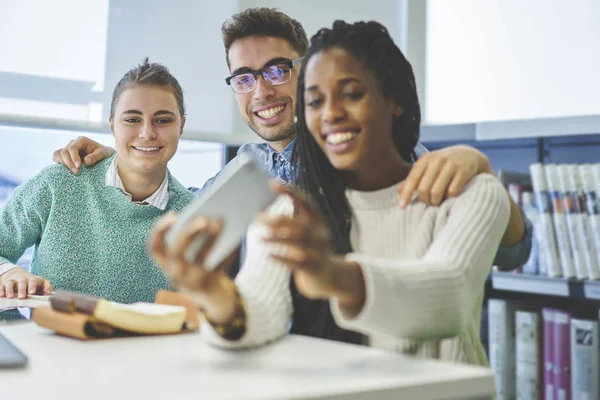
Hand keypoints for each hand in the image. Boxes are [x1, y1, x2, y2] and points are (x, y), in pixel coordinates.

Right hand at [0, 268, 52, 298]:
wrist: (17, 275)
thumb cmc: (32, 282)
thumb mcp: (41, 283)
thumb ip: (47, 287)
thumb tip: (49, 294)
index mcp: (32, 279)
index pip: (32, 281)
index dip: (32, 286)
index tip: (32, 293)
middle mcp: (22, 279)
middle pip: (22, 282)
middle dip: (21, 289)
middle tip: (22, 297)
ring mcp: (12, 281)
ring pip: (10, 283)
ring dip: (10, 290)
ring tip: (10, 297)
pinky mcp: (4, 284)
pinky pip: (1, 286)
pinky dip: (1, 291)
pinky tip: (1, 296)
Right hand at [52, 136, 115, 174]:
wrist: (104, 156)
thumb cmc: (105, 153)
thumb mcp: (104, 154)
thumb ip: (96, 156)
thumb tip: (86, 161)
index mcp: (81, 140)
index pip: (72, 148)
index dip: (73, 157)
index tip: (78, 166)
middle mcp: (73, 143)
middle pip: (64, 152)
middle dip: (69, 163)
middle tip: (77, 172)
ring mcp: (68, 149)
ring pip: (58, 154)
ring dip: (63, 164)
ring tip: (73, 172)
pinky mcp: (66, 156)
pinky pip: (57, 158)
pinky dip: (60, 164)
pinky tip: (68, 170)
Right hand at [149, 212, 238, 322]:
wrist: (210, 298)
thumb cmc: (198, 267)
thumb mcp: (189, 257)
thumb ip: (192, 238)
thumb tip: (209, 218)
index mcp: (166, 264)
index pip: (155, 248)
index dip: (160, 231)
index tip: (173, 214)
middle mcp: (175, 274)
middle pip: (177, 252)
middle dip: (190, 232)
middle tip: (204, 218)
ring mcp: (192, 281)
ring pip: (201, 258)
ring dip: (211, 238)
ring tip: (220, 221)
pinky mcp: (211, 284)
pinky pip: (219, 265)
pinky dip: (228, 250)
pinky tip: (236, 237)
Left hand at [262, 186, 364, 309]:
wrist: (328, 276)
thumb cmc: (311, 249)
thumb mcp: (308, 231)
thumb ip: (292, 217)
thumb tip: (268, 197)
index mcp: (319, 220)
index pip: (306, 201)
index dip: (290, 191)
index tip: (272, 183)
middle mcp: (321, 233)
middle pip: (299, 223)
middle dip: (277, 220)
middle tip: (257, 218)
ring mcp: (319, 251)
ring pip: (297, 241)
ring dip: (276, 238)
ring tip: (259, 237)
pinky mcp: (314, 268)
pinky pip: (296, 262)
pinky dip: (281, 258)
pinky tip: (267, 255)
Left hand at [398, 145, 492, 207]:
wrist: (469, 154)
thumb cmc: (443, 164)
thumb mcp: (428, 167)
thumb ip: (414, 178)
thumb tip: (399, 191)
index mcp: (425, 159)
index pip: (412, 179)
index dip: (406, 194)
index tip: (402, 207)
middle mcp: (437, 160)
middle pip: (424, 189)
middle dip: (425, 200)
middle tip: (429, 202)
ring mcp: (451, 165)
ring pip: (437, 192)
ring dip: (436, 201)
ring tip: (438, 201)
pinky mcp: (464, 171)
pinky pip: (452, 192)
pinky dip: (449, 198)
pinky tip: (450, 196)